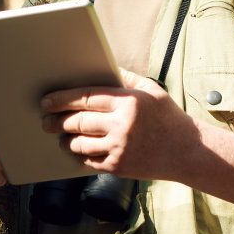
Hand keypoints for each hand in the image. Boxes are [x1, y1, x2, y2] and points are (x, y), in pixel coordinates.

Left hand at [39, 67, 198, 179]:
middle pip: (78, 121)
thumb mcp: (151, 90)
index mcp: (128, 102)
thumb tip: (102, 66)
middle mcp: (122, 125)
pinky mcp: (119, 167)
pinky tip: (76, 151)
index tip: (46, 101)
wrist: (188, 152)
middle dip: (57, 121)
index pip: (86, 97)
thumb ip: (125, 77)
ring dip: (65, 140)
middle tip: (46, 121)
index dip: (62, 99)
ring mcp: (120, 148)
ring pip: (79, 144)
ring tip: (60, 137)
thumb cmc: (168, 117)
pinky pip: (89, 161)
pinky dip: (80, 156)